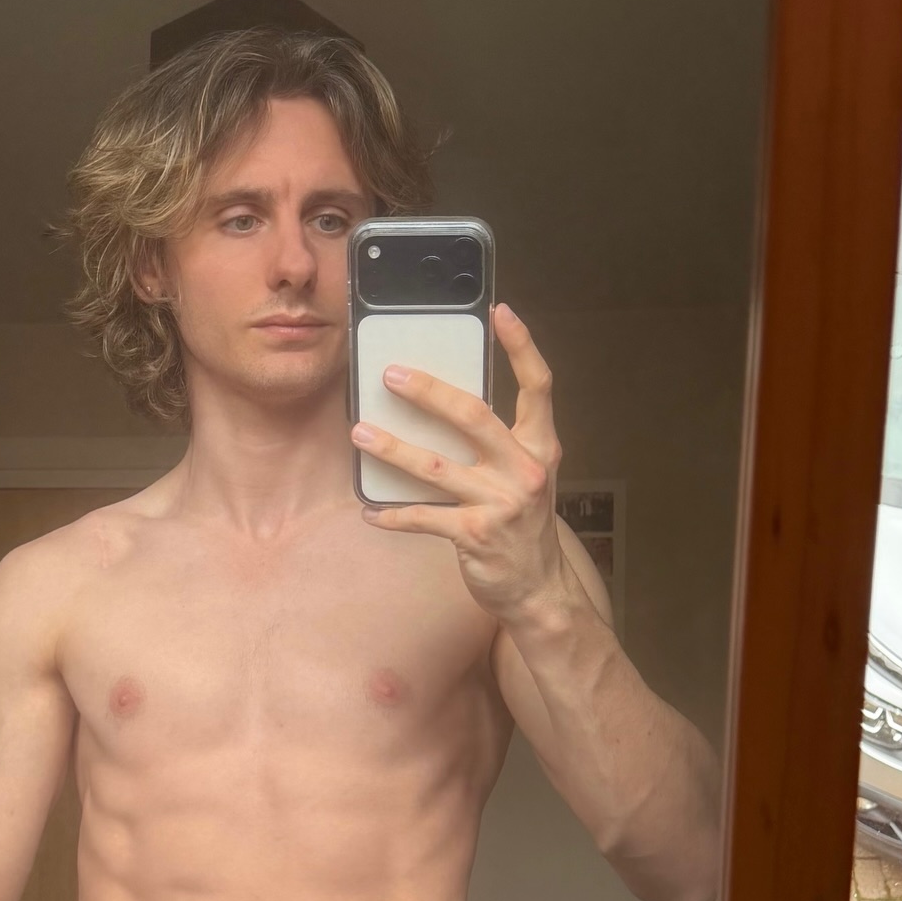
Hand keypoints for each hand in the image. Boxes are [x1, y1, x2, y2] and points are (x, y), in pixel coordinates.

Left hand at [353, 304, 573, 627]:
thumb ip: (499, 443)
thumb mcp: (526, 477)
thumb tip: (445, 405)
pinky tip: (369, 511)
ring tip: (359, 433)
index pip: (538, 385)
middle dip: (428, 392)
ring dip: (392, 448)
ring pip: (436, 467)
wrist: (539, 589)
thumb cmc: (524, 526)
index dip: (521, 346)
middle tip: (390, 374)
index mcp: (542, 446)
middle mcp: (525, 469)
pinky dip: (393, 515)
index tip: (499, 311)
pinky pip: (423, 518)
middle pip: (473, 416)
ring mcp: (501, 503)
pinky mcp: (475, 535)